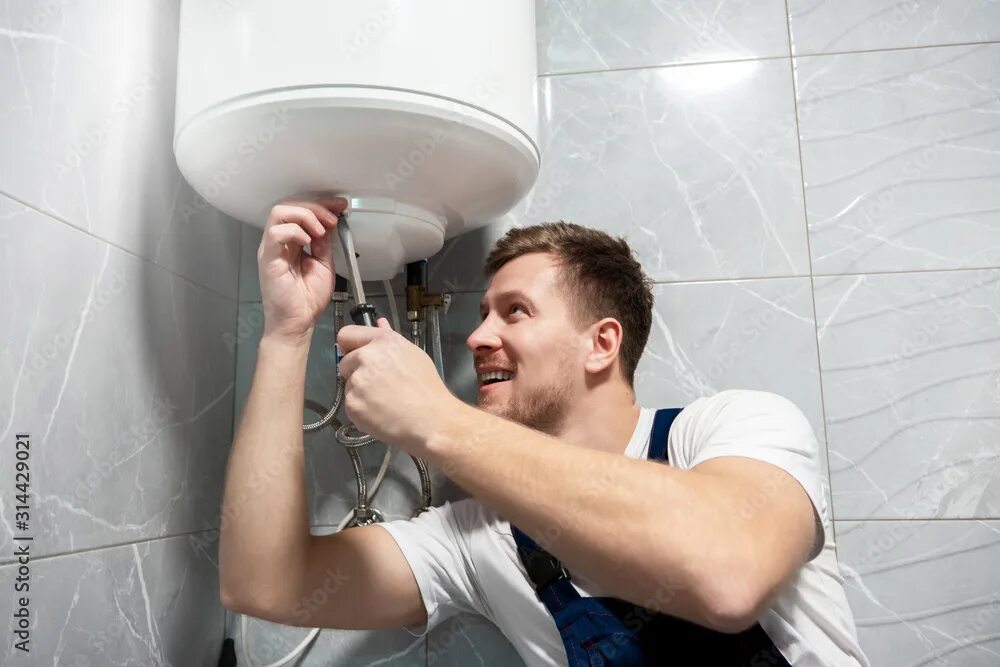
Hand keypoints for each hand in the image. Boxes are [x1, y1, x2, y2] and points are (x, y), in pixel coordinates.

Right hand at [257, 199, 346, 344]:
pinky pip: (276, 233)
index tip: (340, 207)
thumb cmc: (307, 299)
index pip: (300, 211)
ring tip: (320, 229)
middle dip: (315, 207)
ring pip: (279, 212)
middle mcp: (279, 242)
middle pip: (289, 206)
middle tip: (332, 219)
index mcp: (292, 242)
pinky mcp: (268, 259)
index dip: (321, 205)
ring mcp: (272, 249)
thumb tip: (329, 223)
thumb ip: (324, 243)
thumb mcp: (323, 263)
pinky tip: (308, 241)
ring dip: (305, 215)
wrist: (298, 323)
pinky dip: (295, 231)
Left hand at [337, 319, 458, 451]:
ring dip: (360, 392)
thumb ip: (390, 338)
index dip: (350, 346)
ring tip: (384, 401)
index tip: (356, 355)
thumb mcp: (413, 355)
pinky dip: (362, 410)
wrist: (430, 420)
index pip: (346, 335)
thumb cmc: (427, 387)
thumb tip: (379, 323)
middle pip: (345, 362)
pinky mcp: (352, 404)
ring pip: (349, 385)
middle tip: (379, 384)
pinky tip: (380, 413)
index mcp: (381, 341)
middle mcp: (365, 357)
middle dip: (356, 372)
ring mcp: (356, 382)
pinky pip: (351, 405)